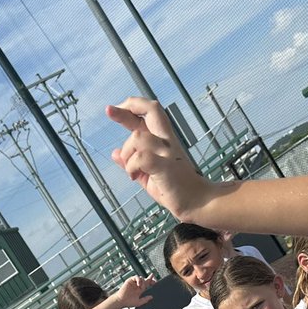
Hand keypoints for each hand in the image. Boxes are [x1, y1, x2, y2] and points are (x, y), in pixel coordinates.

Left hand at [107, 97, 214, 221]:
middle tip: (110, 111)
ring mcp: (167, 152)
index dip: (130, 107)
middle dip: (127, 107)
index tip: (111, 109)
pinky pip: (141, 157)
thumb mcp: (147, 174)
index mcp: (163, 140)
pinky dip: (132, 167)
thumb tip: (115, 153)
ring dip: (127, 154)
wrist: (197, 201)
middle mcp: (167, 141)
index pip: (149, 113)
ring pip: (138, 137)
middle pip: (152, 109)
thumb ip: (132, 162)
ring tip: (132, 171)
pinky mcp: (165, 166)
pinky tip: (135, 176)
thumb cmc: (175, 188)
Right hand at [114, 274, 156, 308]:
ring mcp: (133, 283)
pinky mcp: (130, 281)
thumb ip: (145, 300)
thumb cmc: (128, 302)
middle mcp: (137, 286)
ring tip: (141, 287)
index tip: (155, 282)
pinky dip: (138, 279)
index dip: (151, 282)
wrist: (121, 301)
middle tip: (153, 281)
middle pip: (145, 280)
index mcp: (139, 290)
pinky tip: (139, 284)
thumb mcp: (139, 302)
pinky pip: (136, 277)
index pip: (146, 284)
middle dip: (150, 279)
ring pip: (141, 278)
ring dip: (143, 282)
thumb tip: (151, 297)